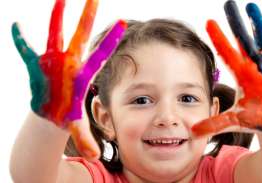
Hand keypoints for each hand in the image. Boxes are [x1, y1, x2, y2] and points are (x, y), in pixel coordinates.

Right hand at [12, 0, 126, 158]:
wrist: (52, 114)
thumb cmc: (67, 117)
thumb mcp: (75, 126)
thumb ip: (84, 138)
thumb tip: (95, 157)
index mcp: (82, 75)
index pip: (100, 55)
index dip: (110, 40)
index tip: (122, 23)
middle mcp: (70, 64)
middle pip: (80, 36)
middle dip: (86, 17)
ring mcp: (53, 62)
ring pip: (55, 35)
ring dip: (56, 18)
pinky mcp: (37, 66)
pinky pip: (26, 51)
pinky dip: (20, 41)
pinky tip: (16, 26)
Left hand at [192, 0, 261, 136]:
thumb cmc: (254, 117)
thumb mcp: (233, 120)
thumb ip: (214, 124)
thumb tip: (193, 131)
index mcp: (241, 75)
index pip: (227, 53)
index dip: (218, 39)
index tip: (208, 23)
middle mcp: (254, 67)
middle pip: (243, 41)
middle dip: (236, 23)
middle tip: (228, 4)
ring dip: (258, 25)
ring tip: (251, 7)